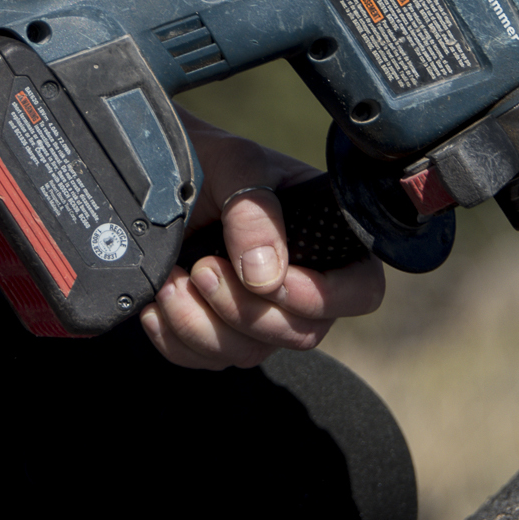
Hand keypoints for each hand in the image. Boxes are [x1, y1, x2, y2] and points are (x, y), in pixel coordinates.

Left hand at [141, 116, 385, 370]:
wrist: (158, 175)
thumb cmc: (212, 161)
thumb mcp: (238, 163)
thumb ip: (256, 210)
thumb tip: (266, 275)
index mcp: (327, 239)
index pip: (360, 291)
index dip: (326, 297)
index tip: (276, 281)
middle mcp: (301, 285)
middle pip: (301, 334)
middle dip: (247, 310)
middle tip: (204, 268)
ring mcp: (260, 314)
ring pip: (249, 353)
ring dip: (203, 323)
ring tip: (173, 278)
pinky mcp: (216, 333)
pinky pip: (204, 358)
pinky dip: (176, 336)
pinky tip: (158, 301)